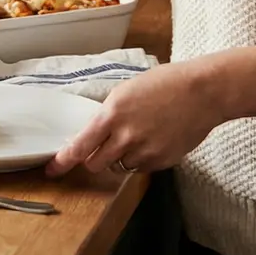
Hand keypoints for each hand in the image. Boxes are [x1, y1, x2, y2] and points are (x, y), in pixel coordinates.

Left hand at [48, 61, 225, 176]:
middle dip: (94, 159)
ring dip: (120, 159)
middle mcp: (126, 136)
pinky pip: (141, 168)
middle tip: (101, 149)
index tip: (53, 169)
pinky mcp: (163, 161)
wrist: (203, 92)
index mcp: (112, 114)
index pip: (80, 146)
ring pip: (119, 168)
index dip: (63, 161)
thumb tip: (93, 134)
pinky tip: (153, 140)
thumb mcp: (125, 92)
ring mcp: (145, 151)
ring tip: (136, 137)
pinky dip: (141, 159)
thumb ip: (108, 115)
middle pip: (96, 164)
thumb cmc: (165, 84)